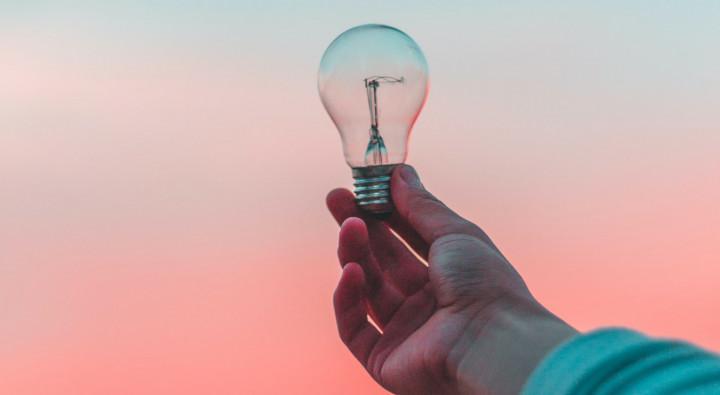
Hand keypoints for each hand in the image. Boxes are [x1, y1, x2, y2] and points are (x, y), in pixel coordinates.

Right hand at [327, 165, 576, 394]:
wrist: (492, 342)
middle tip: (336, 198)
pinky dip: (348, 299)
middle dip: (358, 227)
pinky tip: (351, 271)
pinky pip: (354, 327)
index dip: (383, 212)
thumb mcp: (455, 233)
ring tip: (349, 226)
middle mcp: (426, 303)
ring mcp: (404, 331)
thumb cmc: (485, 284)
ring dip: (354, 254)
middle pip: (382, 260)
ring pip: (367, 289)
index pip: (406, 238)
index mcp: (448, 275)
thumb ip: (421, 205)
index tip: (362, 186)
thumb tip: (399, 172)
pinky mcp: (384, 359)